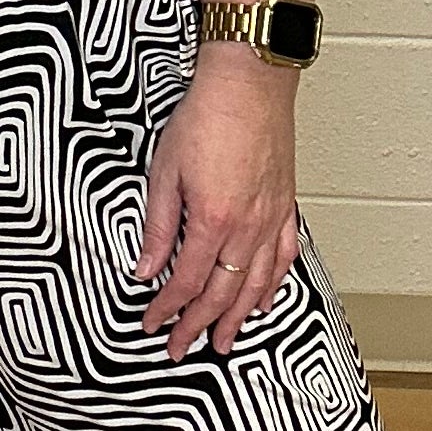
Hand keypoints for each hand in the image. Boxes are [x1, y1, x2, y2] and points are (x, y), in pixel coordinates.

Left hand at [132, 48, 302, 358]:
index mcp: (213, 220)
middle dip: (199, 326)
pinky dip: (273, 285)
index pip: (186, 281)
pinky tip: (264, 299)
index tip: (152, 324)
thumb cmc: (207, 116)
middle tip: (182, 349)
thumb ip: (158, 225)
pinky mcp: (284, 204)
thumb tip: (146, 267)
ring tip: (224, 341)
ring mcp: (270, 218)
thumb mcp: (164, 171)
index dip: (167, 309)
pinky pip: (283, 256)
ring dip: (237, 318)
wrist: (250, 81)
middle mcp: (247, 227)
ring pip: (255, 284)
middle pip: (221, 293)